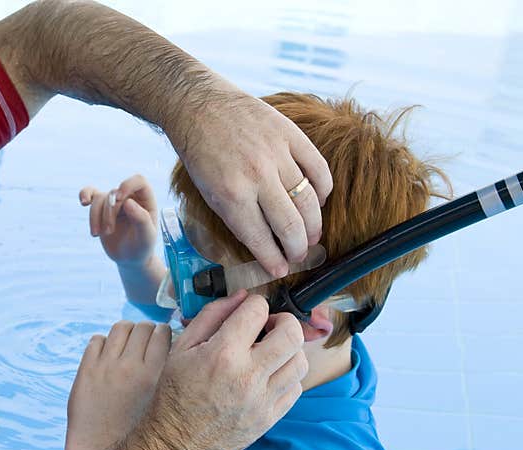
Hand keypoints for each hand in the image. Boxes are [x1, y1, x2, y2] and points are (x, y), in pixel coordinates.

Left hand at [61, 320, 170, 449]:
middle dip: (146, 332)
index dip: (164, 334)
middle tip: (145, 343)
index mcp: (157, 374)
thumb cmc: (140, 437)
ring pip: (120, 328)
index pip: (163, 333)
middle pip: (143, 327)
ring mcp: (106, 366)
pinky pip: (96, 340)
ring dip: (126, 333)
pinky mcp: (86, 370)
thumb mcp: (167, 408)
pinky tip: (107, 356)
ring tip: (126, 345)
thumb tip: (186, 361)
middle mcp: (132, 365)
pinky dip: (103, 343)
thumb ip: (175, 383)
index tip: (164, 339)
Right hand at [79, 174, 157, 266]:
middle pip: (114, 194)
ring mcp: (114, 201)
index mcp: (146, 199)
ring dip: (95, 216)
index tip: (120, 199)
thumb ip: (141, 219)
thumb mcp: (146, 236)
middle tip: (108, 232)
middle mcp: (130, 196)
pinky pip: (91, 194)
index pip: (138, 181)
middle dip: (109, 213)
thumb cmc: (142, 246)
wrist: (129, 258)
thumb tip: (127, 202)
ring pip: (99, 198)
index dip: (127, 185)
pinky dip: (85, 194)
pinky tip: (83, 202)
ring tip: (97, 234)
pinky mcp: (101, 207)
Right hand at [141, 289, 307, 449]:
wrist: (176, 442)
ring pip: (300, 361)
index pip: (258, 310)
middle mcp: (247, 376)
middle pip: (292, 334)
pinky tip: (268, 375)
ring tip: (270, 352)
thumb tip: (241, 297)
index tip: (248, 312)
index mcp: (222, 354)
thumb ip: (211, 316)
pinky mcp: (270, 418)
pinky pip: (296, 388)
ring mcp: (262, 400)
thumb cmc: (175, 391)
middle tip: (269, 327)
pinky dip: (287, 376)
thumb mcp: (182, 347)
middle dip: (284, 321)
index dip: (254, 305)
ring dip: (289, 350)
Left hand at [170, 80, 332, 277]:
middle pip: (290, 226)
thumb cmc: (200, 154)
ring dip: (314, 225)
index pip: (261, 239)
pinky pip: (318, 169)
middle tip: (300, 256)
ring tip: (312, 237)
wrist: (198, 106)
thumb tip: (263, 243)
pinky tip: (319, 200)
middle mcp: (257, 177)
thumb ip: (236, 217)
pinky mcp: (291, 135)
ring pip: (309, 201)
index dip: (274, 260)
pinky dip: (323, 189)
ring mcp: (277, 154)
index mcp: (231, 196)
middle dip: (298, 250)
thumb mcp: (207, 193)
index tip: (281, 270)